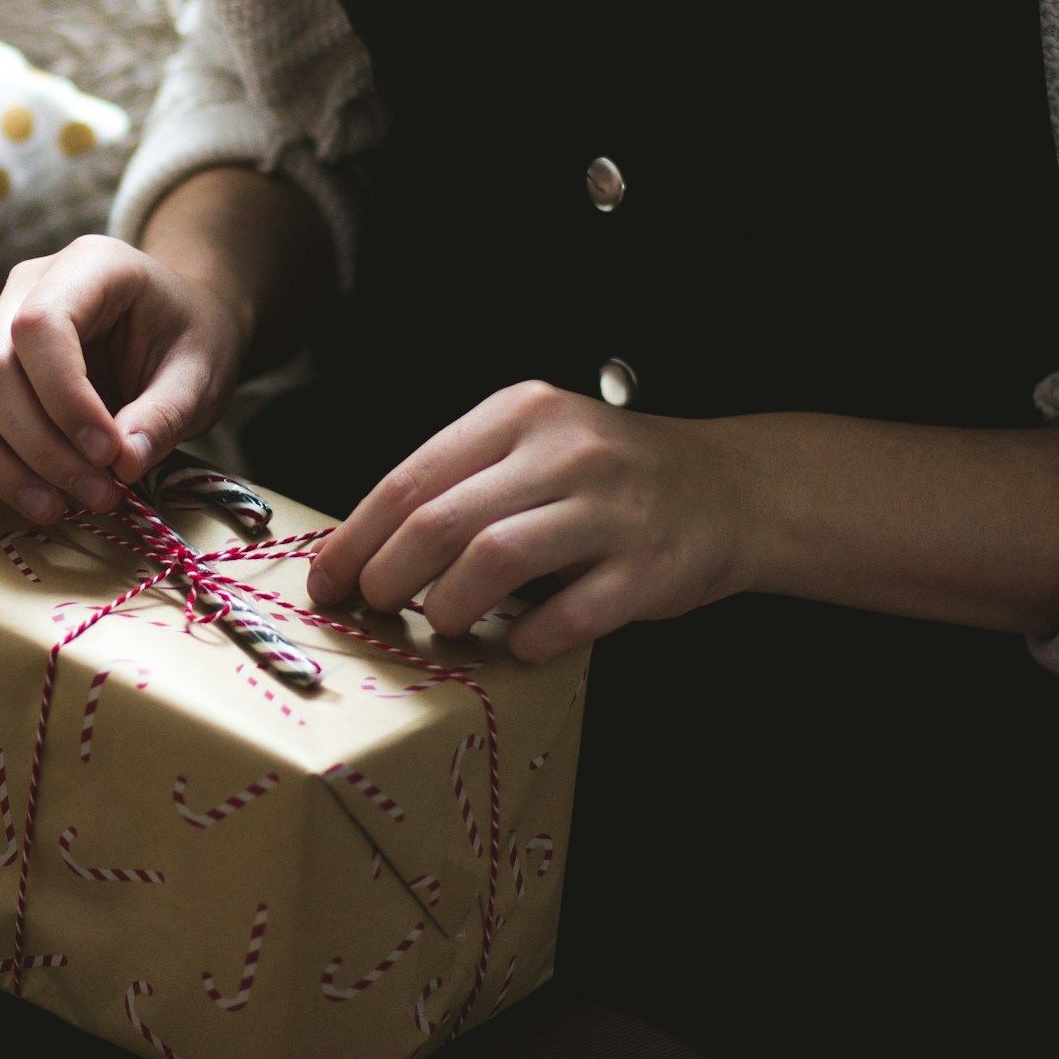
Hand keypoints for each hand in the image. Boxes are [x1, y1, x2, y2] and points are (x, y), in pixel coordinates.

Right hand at [0, 234, 248, 523]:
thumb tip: (121, 463)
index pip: (41, 326)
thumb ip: (165, 413)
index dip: (66, 400)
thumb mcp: (202, 371)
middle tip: (99, 497)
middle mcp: (22, 289)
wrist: (175, 326)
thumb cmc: (189, 339)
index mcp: (87, 265)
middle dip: (40, 448)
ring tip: (53, 509)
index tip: (110, 455)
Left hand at [305, 381, 758, 662]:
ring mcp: (611, 509)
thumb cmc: (610, 477)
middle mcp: (564, 451)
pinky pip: (570, 614)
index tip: (327, 579)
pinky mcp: (649, 567)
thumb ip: (463, 481)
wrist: (731, 488)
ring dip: (450, 607)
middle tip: (376, 608)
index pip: (413, 478)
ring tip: (443, 625)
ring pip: (495, 560)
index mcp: (520, 415)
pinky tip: (520, 644)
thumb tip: (365, 550)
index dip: (357, 538)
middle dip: (389, 576)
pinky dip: (530, 638)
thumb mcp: (535, 446)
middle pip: (441, 520)